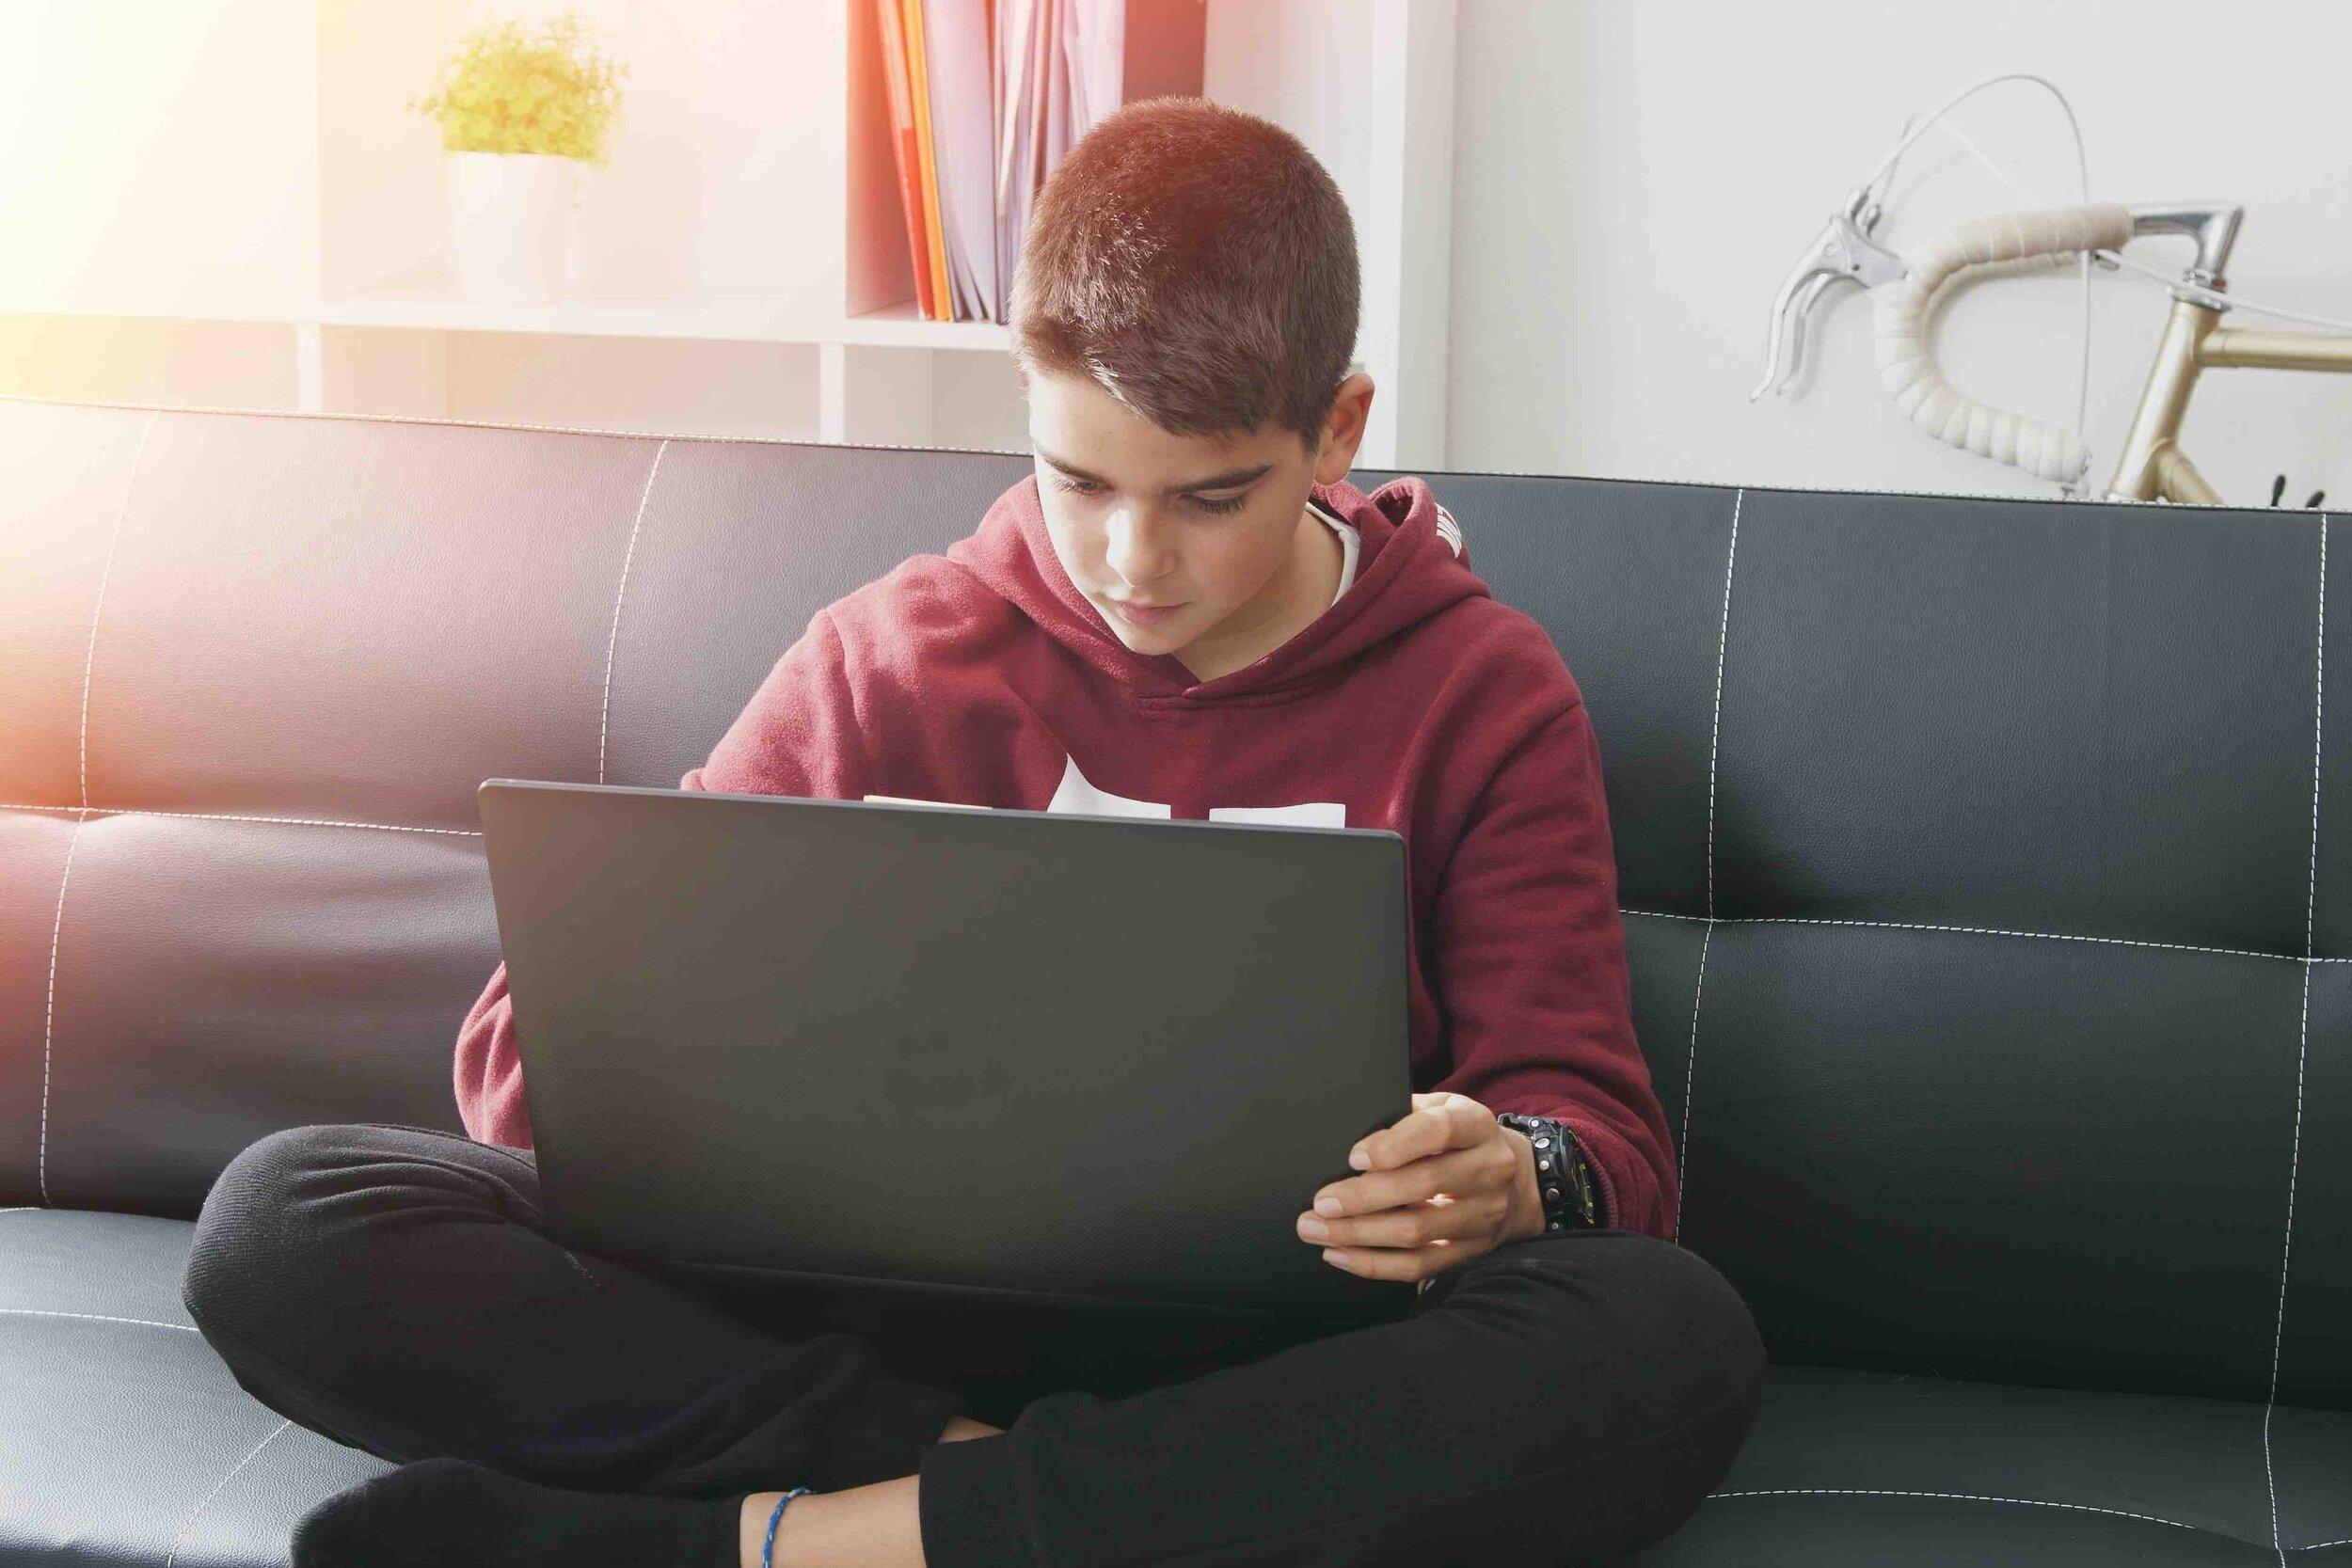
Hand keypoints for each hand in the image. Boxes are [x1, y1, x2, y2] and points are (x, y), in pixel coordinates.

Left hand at [1296, 1092, 1544, 1283]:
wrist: (1514, 1177)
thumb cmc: (1457, 1137)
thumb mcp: (1442, 1108)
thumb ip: (1404, 1115)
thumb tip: (1347, 1134)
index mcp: (1476, 1125)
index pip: (1438, 1131)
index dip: (1394, 1145)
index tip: (1354, 1158)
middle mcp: (1488, 1169)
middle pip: (1423, 1185)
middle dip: (1363, 1198)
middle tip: (1319, 1203)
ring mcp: (1483, 1214)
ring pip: (1417, 1231)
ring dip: (1359, 1234)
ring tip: (1316, 1229)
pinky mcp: (1472, 1250)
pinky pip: (1419, 1265)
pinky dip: (1374, 1263)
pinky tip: (1339, 1254)